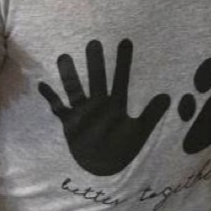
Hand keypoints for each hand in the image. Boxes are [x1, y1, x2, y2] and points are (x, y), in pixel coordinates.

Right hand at [38, 38, 171, 176]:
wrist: (102, 169)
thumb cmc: (122, 149)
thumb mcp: (140, 132)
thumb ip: (152, 114)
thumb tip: (167, 97)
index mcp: (116, 105)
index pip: (121, 80)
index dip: (123, 62)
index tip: (125, 42)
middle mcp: (98, 104)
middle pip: (97, 80)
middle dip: (96, 63)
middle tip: (94, 43)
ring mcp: (82, 112)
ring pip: (75, 89)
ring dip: (70, 75)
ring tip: (64, 57)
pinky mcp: (69, 123)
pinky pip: (58, 108)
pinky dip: (50, 97)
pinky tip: (42, 84)